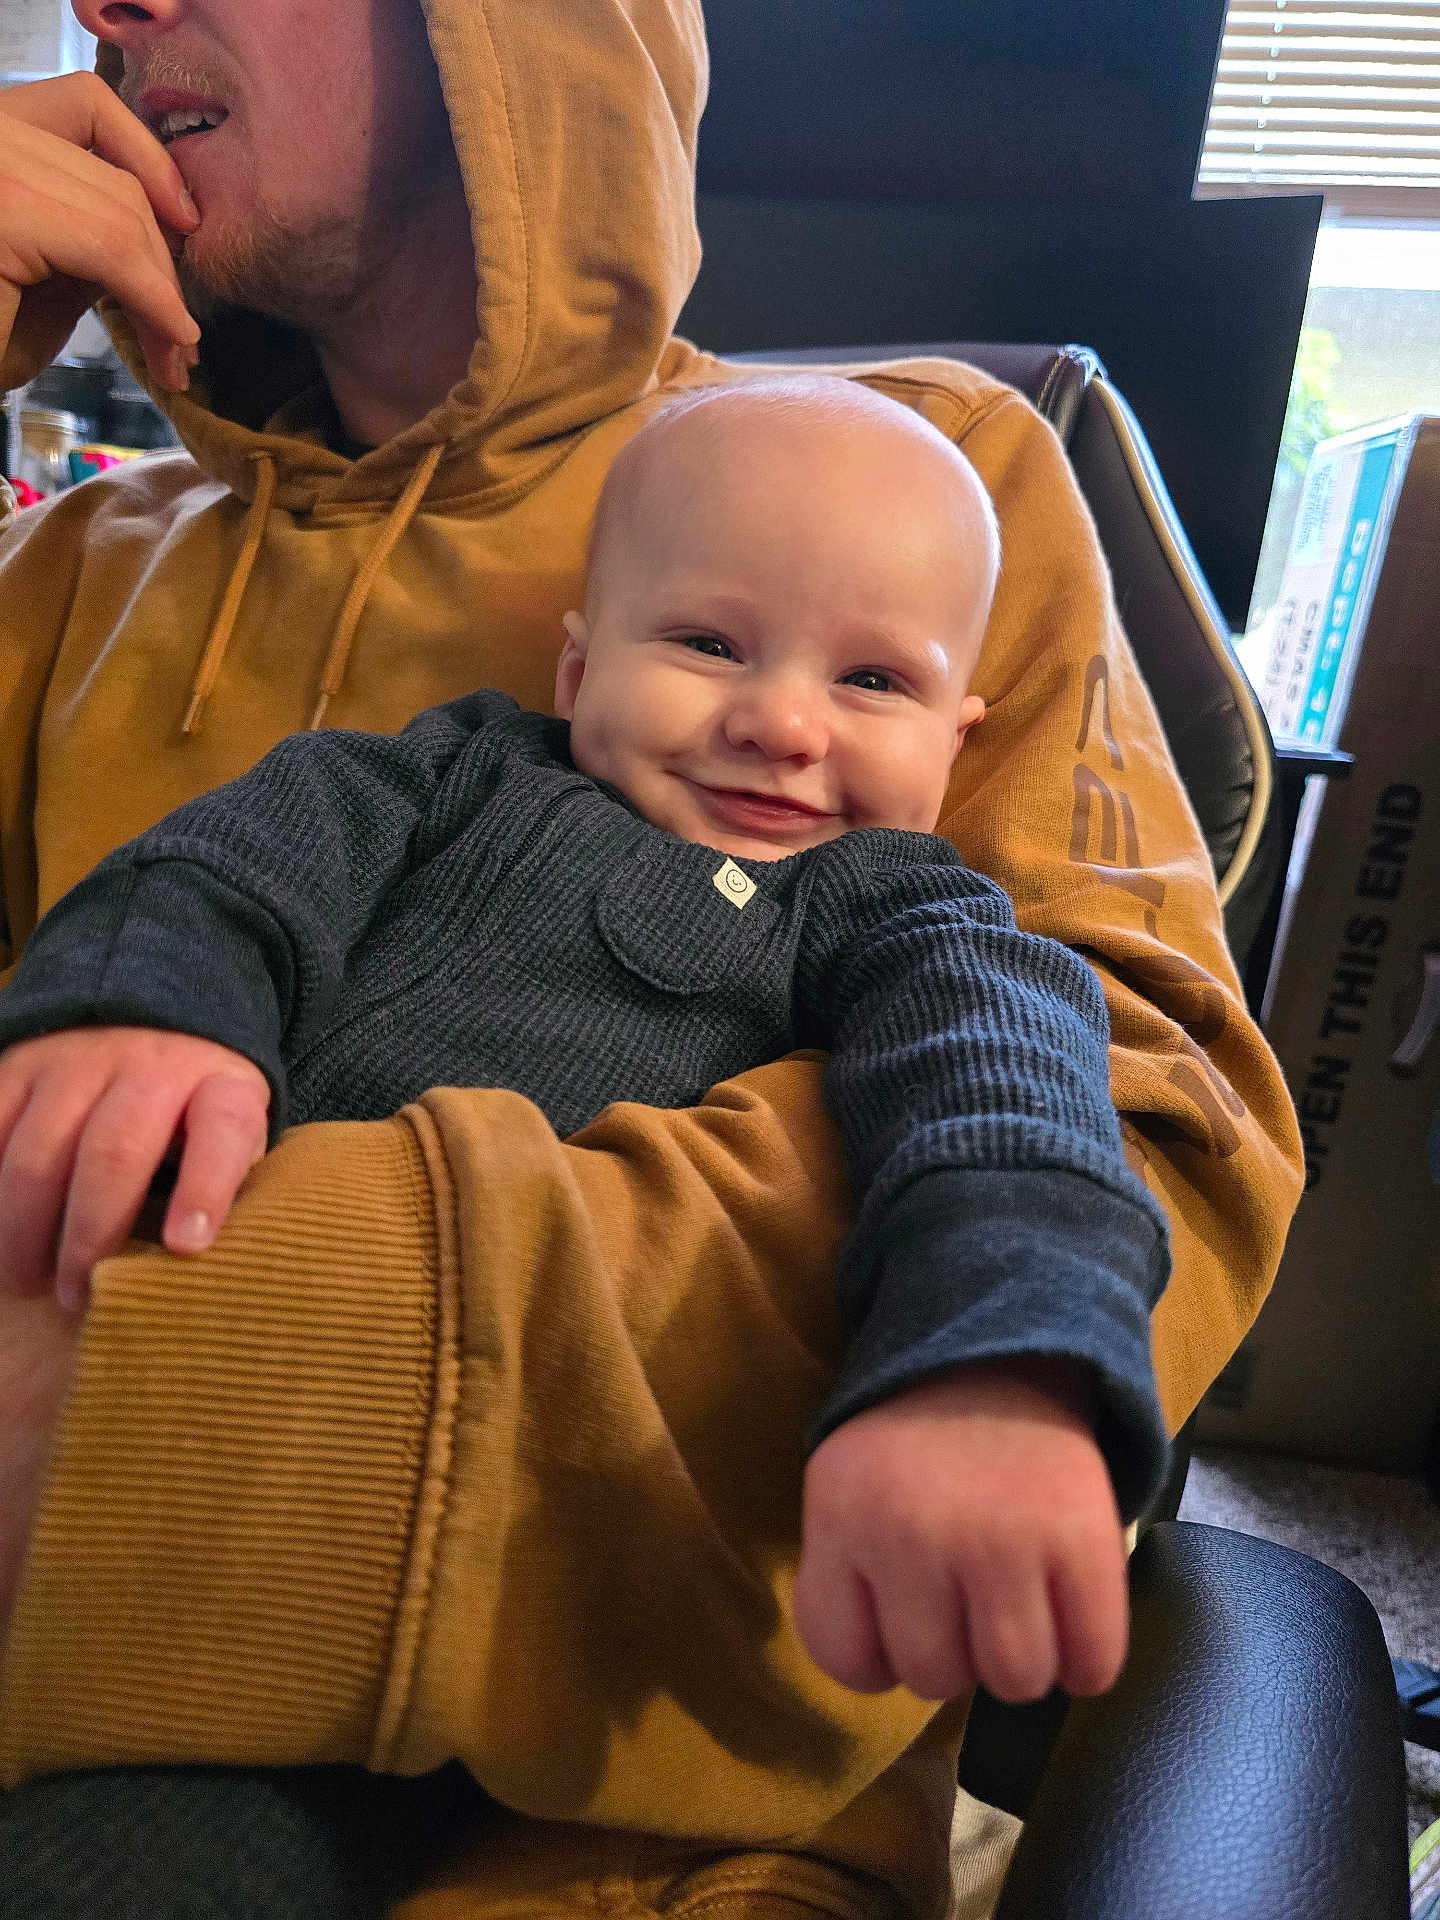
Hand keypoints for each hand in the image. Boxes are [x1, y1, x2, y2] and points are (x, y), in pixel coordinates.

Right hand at [0, 73, 200, 393]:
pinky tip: (171, 337)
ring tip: (175, 355)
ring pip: (119, 211)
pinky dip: (154, 299)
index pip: (85, 107)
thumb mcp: (43, 277)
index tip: (189, 228)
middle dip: (162, 261)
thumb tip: (161, 233)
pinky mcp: (6, 209)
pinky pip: (110, 247)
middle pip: (111, 173)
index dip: (150, 165)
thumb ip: (90, 236)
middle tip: (184, 336)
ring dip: (162, 292)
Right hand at [0, 1026, 268, 1310]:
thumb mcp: (234, 1136)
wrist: (149, 1017)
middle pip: (113, 1155)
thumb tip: (198, 1267)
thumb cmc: (197, 1109)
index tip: (185, 1246)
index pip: (222, 1131)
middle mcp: (151, 1068)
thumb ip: (228, 1186)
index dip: (206, 1188)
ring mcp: (78, 1063)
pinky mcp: (20, 1066)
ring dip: (22, 1232)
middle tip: (76, 1294)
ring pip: (37, 1154)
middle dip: (89, 1238)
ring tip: (25, 1280)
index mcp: (220, 1088)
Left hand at [793, 1359, 1128, 1702]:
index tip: (899, 1615)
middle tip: (967, 1597)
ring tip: (1018, 1605)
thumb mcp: (845, 1488)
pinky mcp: (1082, 1539)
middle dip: (953, 1652)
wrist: (1003, 1351)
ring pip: (1015, 1681)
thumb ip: (846, 1576)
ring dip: (1020, 1661)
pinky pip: (1092, 1664)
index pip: (843, 1656)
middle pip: (933, 1678)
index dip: (876, 1655)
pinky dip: (1087, 1661)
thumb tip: (888, 1674)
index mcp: (841, 1515)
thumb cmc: (916, 1442)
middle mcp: (912, 1532)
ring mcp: (1001, 1539)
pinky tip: (1072, 1618)